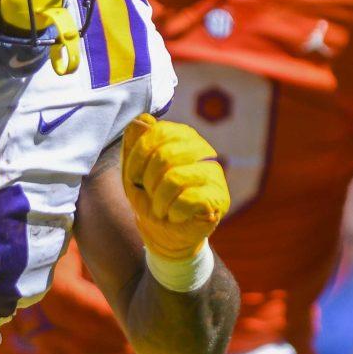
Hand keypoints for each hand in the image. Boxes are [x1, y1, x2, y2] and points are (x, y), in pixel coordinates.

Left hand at [121, 114, 228, 261]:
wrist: (166, 233)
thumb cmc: (150, 197)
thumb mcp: (134, 169)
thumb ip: (135, 142)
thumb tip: (142, 120)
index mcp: (181, 136)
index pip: (157, 132)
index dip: (137, 156)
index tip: (133, 176)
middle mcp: (201, 149)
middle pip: (164, 155)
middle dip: (148, 182)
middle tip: (150, 195)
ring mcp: (213, 172)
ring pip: (175, 179)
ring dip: (159, 200)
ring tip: (161, 208)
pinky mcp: (219, 197)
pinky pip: (188, 199)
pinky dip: (173, 212)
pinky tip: (175, 216)